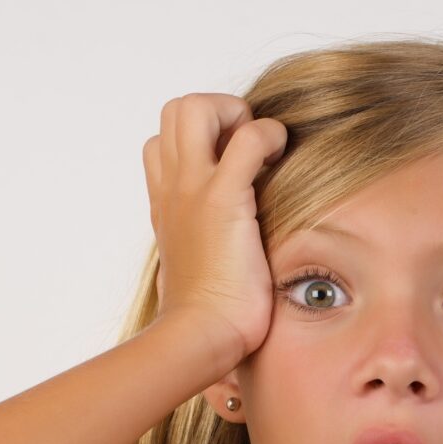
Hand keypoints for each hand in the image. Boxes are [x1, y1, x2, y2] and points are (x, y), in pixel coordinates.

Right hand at [142, 93, 288, 366]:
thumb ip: (200, 249)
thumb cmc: (203, 319)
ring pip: (195, 107)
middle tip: (246, 149)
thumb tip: (219, 257)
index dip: (199, 140)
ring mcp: (192, 191)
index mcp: (165, 206)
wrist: (199, 337)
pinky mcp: (223, 200)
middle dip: (217, 113)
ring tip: (260, 151)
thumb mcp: (194, 271)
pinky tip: (281, 161)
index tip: (231, 165)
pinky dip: (269, 136)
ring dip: (236, 115)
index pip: (161, 143)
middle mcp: (172, 190)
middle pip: (174, 111)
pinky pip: (248, 138)